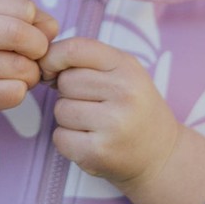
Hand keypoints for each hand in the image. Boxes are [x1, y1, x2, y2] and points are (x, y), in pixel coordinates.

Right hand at [0, 0, 58, 120]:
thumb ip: (24, 15)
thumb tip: (52, 29)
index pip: (21, 6)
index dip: (37, 20)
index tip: (34, 30)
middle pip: (17, 33)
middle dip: (38, 46)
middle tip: (36, 53)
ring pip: (19, 68)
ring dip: (32, 72)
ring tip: (23, 71)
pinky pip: (12, 94)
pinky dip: (21, 91)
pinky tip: (10, 86)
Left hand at [38, 38, 179, 189]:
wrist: (161, 154)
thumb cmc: (135, 107)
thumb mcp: (123, 71)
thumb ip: (88, 60)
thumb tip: (43, 64)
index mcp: (127, 66)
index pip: (76, 49)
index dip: (54, 56)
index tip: (50, 68)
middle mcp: (124, 93)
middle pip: (65, 81)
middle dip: (67, 91)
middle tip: (89, 102)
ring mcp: (112, 125)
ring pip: (60, 110)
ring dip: (67, 117)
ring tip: (92, 122)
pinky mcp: (99, 153)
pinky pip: (60, 138)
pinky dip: (67, 140)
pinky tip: (89, 140)